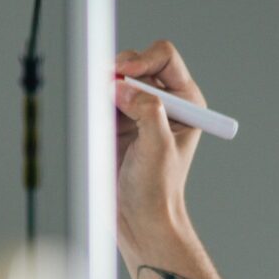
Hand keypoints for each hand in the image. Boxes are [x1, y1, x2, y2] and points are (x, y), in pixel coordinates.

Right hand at [113, 40, 206, 250]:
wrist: (139, 220)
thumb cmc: (158, 190)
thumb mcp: (158, 147)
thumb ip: (147, 111)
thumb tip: (123, 87)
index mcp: (185, 102)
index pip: (164, 59)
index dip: (143, 61)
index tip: (124, 75)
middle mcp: (162, 102)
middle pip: (136, 63)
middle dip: (119, 72)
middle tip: (104, 89)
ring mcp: (137, 111)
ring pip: (114, 79)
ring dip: (103, 88)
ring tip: (100, 109)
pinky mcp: (115, 123)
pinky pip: (99, 99)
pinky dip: (92, 103)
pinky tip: (94, 120)